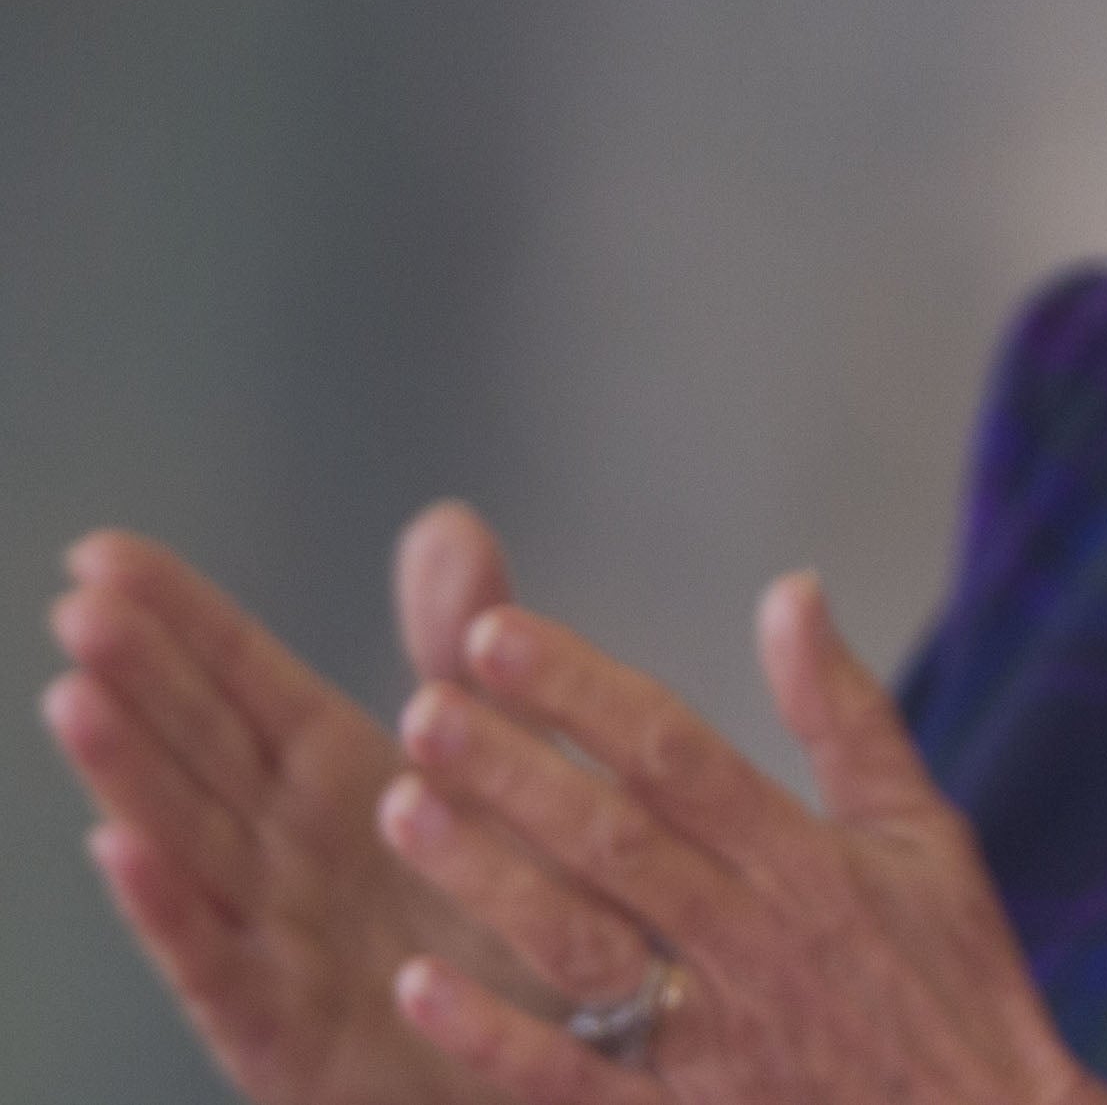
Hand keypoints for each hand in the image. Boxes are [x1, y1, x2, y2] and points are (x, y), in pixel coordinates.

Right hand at [41, 504, 554, 1104]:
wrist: (565, 1071)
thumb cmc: (515, 918)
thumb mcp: (497, 767)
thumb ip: (461, 651)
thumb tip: (446, 522)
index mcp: (338, 782)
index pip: (242, 685)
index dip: (180, 621)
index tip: (101, 552)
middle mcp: (290, 856)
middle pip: (200, 752)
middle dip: (138, 678)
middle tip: (77, 599)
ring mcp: (276, 943)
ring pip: (189, 846)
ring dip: (130, 777)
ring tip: (75, 697)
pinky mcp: (285, 1033)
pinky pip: (218, 965)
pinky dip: (170, 908)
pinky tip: (122, 846)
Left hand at [384, 571, 1106, 1104]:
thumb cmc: (952, 980)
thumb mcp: (922, 831)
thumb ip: (845, 713)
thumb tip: (791, 590)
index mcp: (809, 860)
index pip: (681, 753)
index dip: (585, 693)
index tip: (497, 635)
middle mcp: (753, 941)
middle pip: (617, 840)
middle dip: (517, 771)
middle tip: (423, 710)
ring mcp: (714, 1041)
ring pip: (584, 947)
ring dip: (489, 880)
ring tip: (404, 809)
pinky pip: (576, 1082)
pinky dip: (496, 1038)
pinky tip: (419, 986)